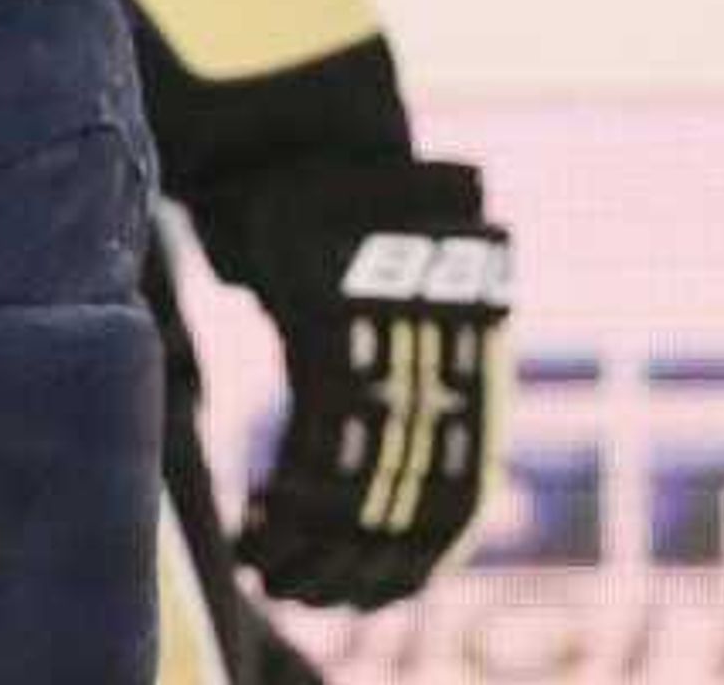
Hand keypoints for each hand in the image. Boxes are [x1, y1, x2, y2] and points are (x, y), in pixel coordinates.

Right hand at [191, 147, 511, 609]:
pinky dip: (288, 507)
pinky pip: (318, 453)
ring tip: (267, 567)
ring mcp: (392, 342)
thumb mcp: (376, 296)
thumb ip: (392, 371)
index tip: (357, 595)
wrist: (300, 129)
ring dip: (312, 551)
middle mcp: (444, 360)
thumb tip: (374, 467)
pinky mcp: (335, 325)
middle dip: (351, 567)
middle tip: (300, 593)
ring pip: (363, 493)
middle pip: (409, 508)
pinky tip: (254, 525)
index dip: (408, 562)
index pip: (456, 502)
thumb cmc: (326, 215)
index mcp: (468, 361)